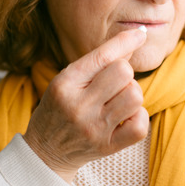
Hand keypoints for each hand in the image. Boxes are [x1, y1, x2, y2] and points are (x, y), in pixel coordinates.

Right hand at [23, 28, 149, 181]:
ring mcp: (93, 128)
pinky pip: (140, 125)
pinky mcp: (106, 147)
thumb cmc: (60, 108)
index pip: (103, 56)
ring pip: (134, 96)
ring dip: (132, 94)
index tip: (140, 34)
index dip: (126, 40)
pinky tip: (125, 117)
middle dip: (125, 73)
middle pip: (123, 72)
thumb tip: (135, 38)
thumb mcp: (68, 79)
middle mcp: (78, 105)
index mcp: (65, 83)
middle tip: (115, 83)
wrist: (44, 151)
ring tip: (118, 100)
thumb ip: (99, 61)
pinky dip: (138, 117)